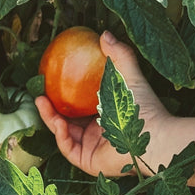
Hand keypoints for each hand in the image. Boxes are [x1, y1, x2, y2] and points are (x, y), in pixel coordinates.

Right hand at [35, 33, 175, 176]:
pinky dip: (60, 135)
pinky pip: (68, 148)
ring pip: (64, 134)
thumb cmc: (146, 108)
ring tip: (41, 102)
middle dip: (51, 108)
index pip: (80, 106)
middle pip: (68, 120)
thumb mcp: (130, 76)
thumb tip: (104, 33)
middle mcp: (98, 132)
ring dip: (51, 119)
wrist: (155, 137)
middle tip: (39, 92)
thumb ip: (119, 55)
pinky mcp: (89, 161)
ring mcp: (93, 148)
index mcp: (107, 115)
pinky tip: (58, 121)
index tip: (51, 80)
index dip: (64, 95)